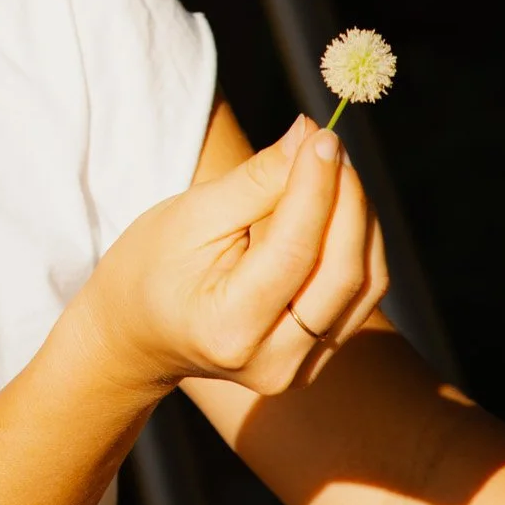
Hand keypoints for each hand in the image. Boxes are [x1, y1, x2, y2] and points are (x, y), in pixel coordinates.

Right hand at [79, 116, 390, 401]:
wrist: (139, 334)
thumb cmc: (151, 269)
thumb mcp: (190, 217)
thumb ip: (255, 181)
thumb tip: (309, 136)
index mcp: (228, 327)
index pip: (295, 251)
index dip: (316, 187)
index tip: (322, 136)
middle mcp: (274, 362)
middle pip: (343, 271)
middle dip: (347, 199)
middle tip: (330, 145)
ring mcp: (300, 369)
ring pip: (365, 282)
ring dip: (359, 218)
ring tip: (331, 171)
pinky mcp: (319, 358)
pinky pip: (361, 295)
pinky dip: (358, 243)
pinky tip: (335, 208)